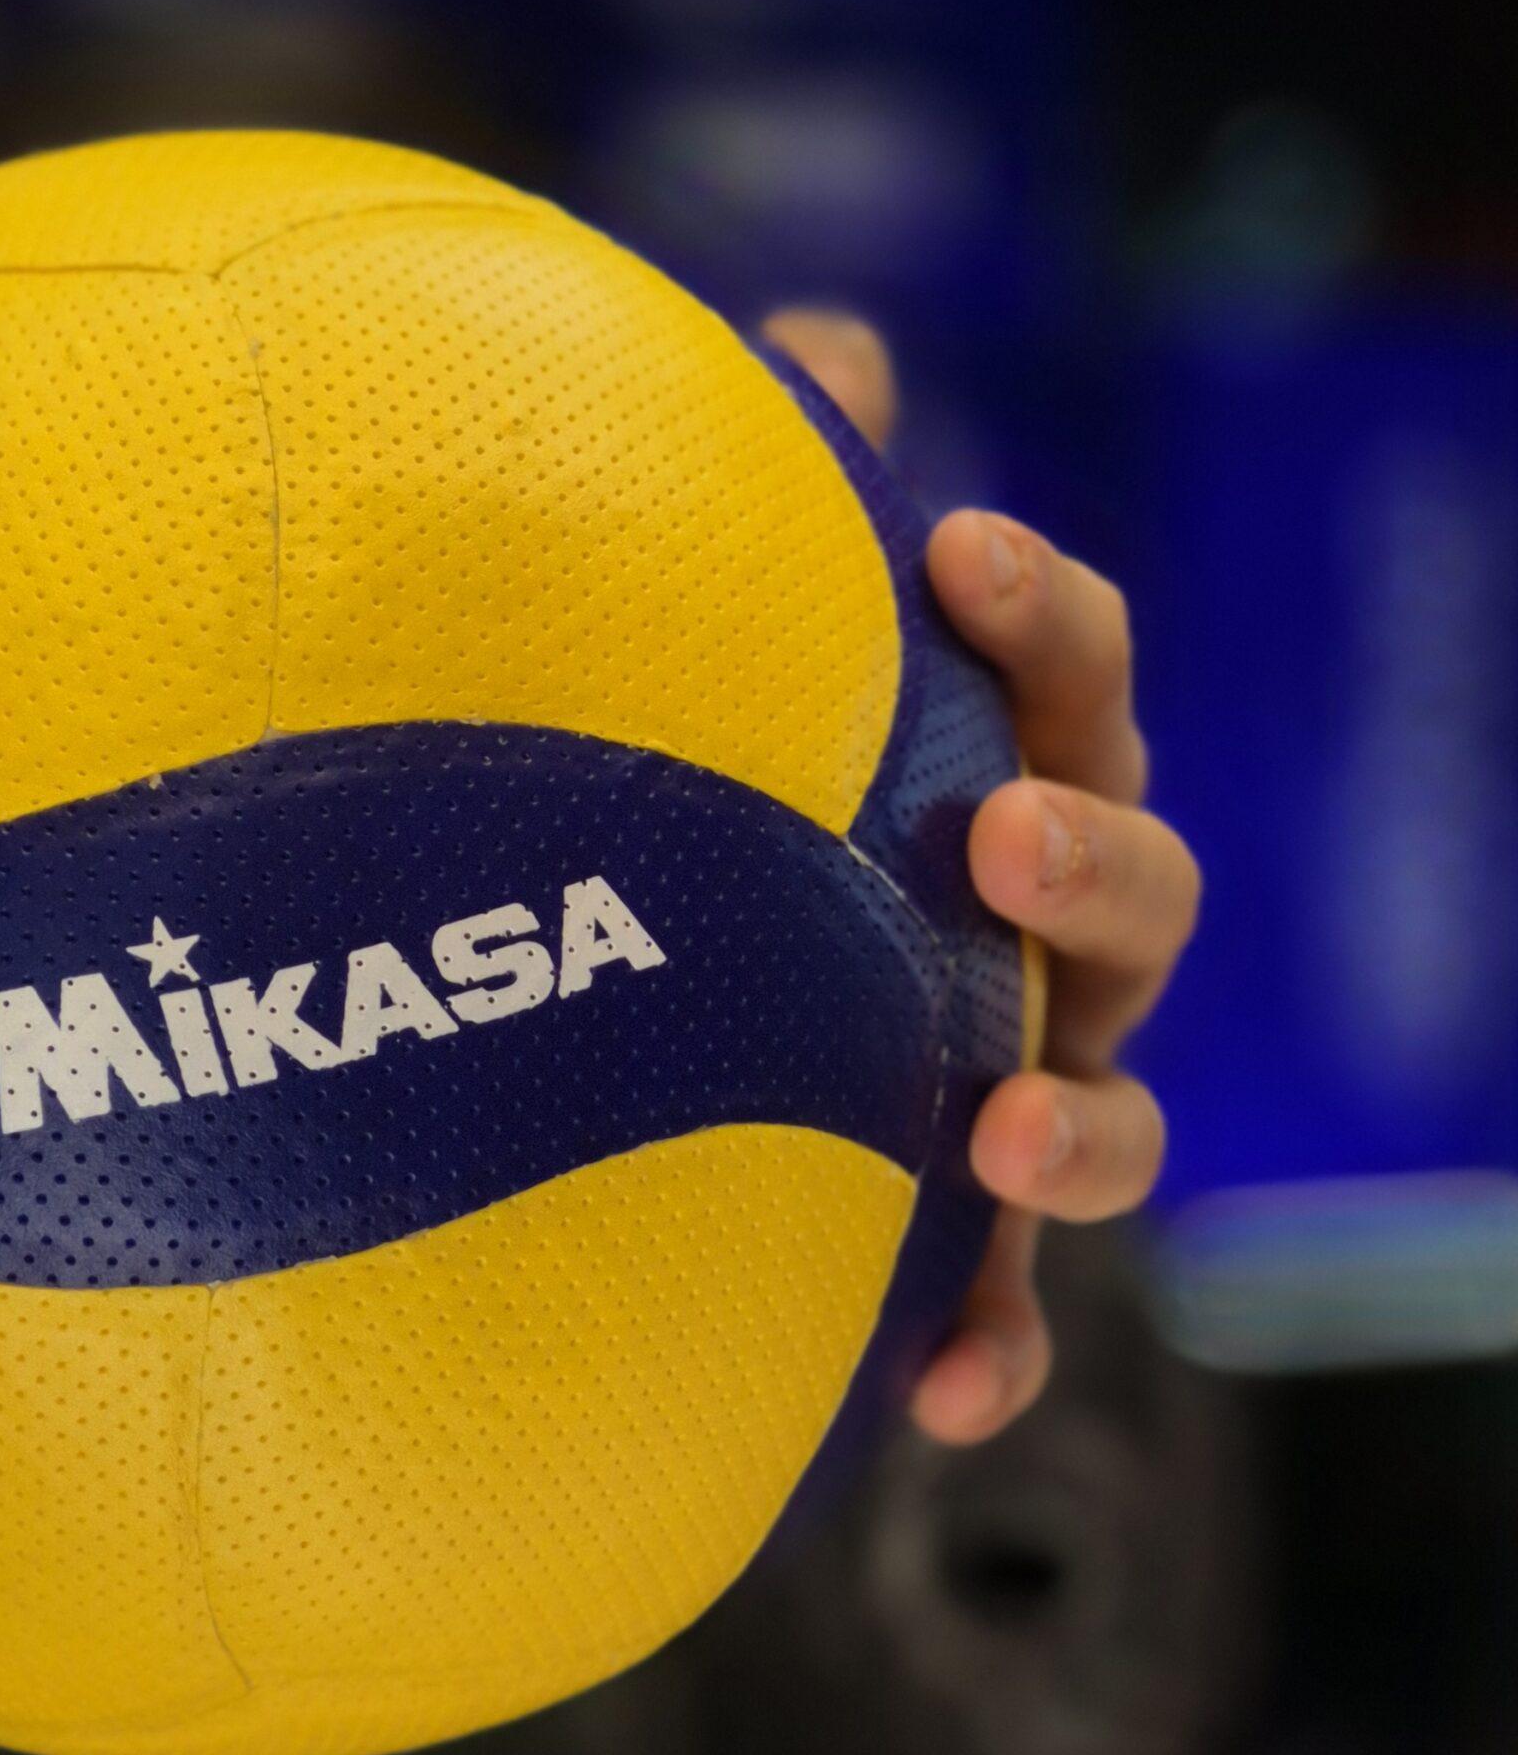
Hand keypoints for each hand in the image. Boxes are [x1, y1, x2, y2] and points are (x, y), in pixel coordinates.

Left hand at [764, 311, 1198, 1447]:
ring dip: (1081, 1130)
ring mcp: (1008, 1102)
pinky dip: (992, 1353)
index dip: (1045, 618)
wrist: (617, 1047)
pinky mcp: (947, 1251)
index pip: (1068, 688)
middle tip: (1003, 837)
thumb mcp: (720, 679)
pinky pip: (1005, 1317)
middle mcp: (1032, 954)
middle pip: (1137, 900)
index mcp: (998, 794)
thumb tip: (820, 350)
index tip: (960, 553)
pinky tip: (932, 1404)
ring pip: (1109, 1121)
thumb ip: (774, 516)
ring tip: (999, 1131)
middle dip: (1095, 862)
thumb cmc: (701, 826)